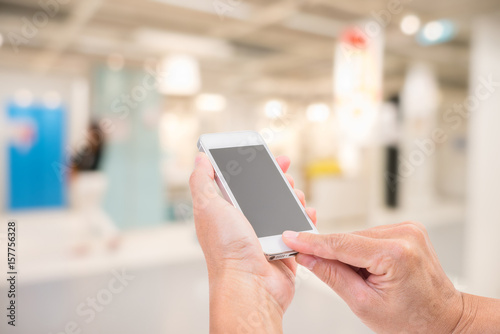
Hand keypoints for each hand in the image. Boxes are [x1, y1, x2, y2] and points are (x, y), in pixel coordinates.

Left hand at [189, 152, 316, 331]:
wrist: (252, 285)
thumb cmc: (227, 250)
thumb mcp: (208, 207)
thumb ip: (202, 181)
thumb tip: (199, 159)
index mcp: (225, 212)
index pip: (238, 183)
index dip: (251, 167)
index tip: (264, 157)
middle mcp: (243, 224)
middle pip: (264, 194)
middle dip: (278, 181)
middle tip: (286, 177)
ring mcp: (264, 236)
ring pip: (283, 208)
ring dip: (293, 198)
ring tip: (297, 196)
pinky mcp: (282, 248)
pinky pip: (297, 228)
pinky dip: (304, 219)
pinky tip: (306, 213)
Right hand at [282, 222, 463, 332]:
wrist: (443, 319)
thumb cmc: (412, 320)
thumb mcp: (363, 304)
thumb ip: (332, 275)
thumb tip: (308, 257)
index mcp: (395, 254)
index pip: (341, 243)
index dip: (311, 242)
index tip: (291, 238)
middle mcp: (404, 235)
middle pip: (349, 239)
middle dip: (337, 256)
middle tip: (347, 281)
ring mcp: (408, 229)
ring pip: (358, 236)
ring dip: (353, 255)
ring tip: (369, 280)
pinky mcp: (408, 228)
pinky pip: (371, 235)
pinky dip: (365, 251)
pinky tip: (375, 269)